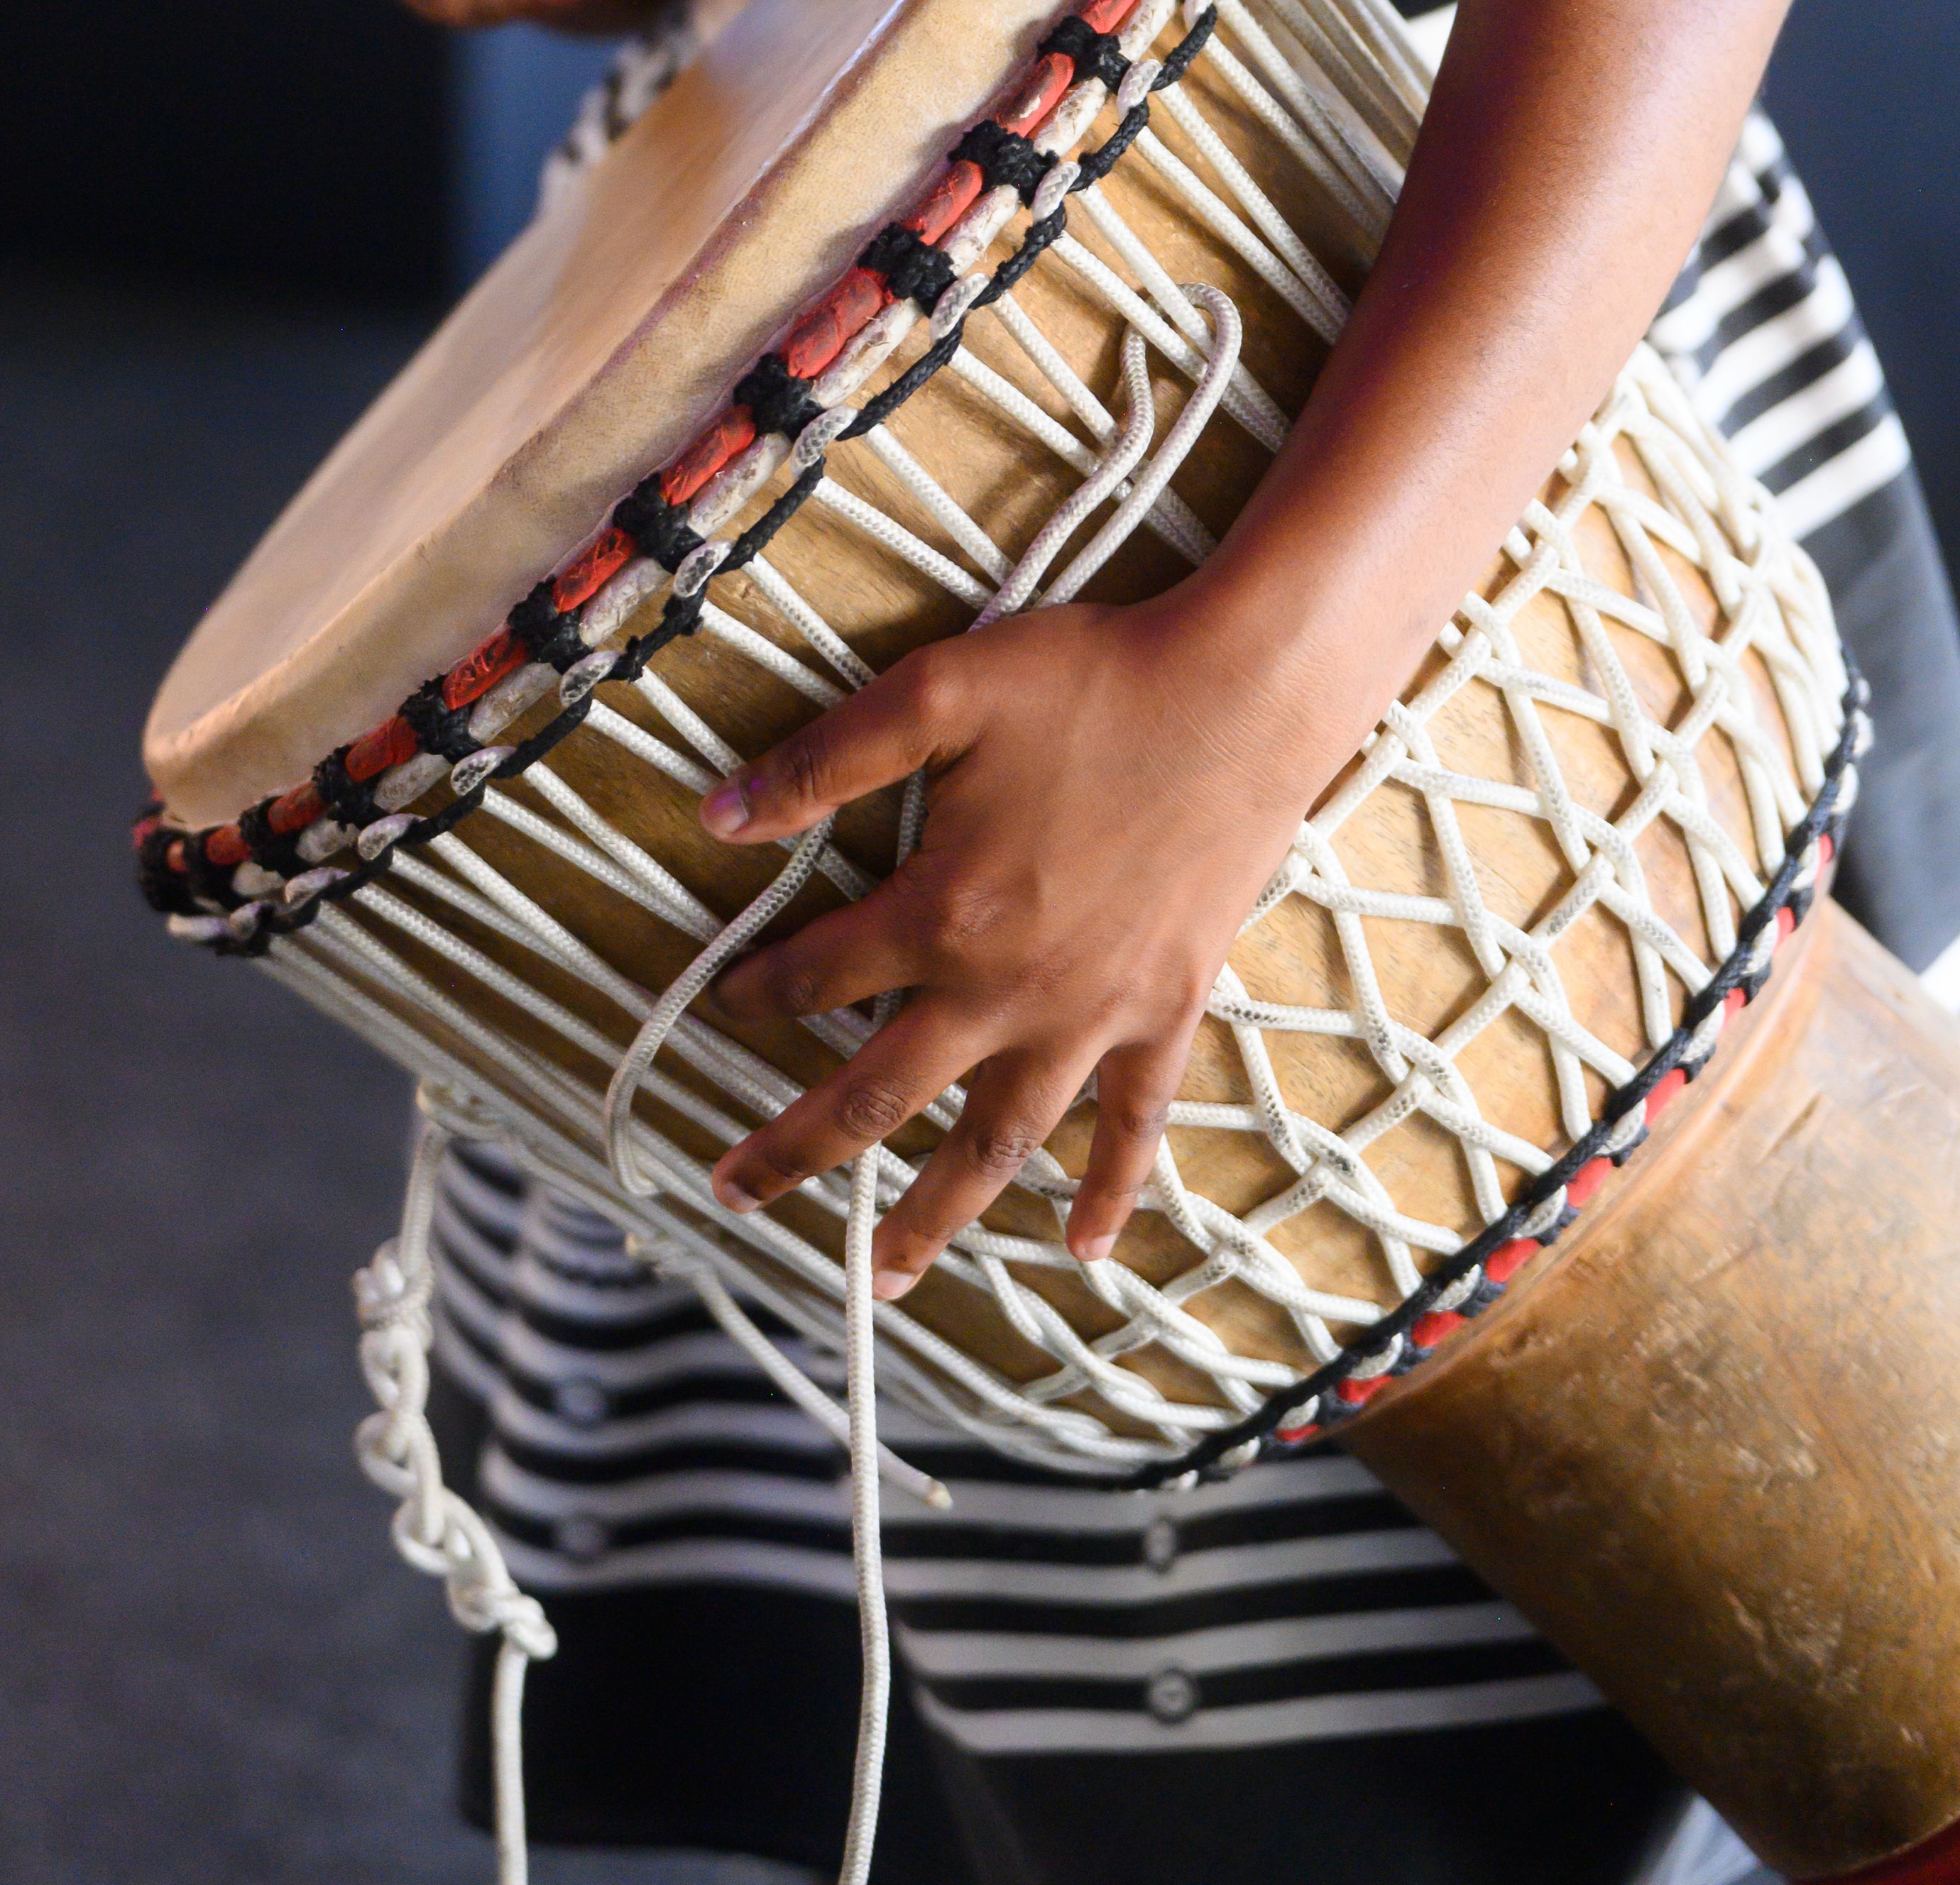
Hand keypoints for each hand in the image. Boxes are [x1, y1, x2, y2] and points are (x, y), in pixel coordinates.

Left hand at [700, 592, 1326, 1296]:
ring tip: (881, 1277)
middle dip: (797, 1151)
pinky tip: (1081, 1244)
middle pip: (879, 1095)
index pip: (819, 975)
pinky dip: (1109, 1190)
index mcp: (944, 912)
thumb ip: (825, 759)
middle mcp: (1010, 990)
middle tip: (732, 1193)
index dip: (758, 989)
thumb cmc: (1091, 681)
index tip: (722, 1000)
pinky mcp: (1167, 1011)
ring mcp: (1093, 1015)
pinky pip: (1134, 1124)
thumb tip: (715, 814)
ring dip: (934, 1215)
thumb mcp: (940, 691)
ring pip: (995, 1143)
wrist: (1244, 695)